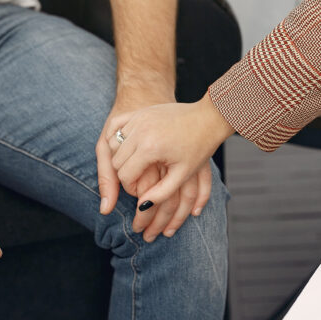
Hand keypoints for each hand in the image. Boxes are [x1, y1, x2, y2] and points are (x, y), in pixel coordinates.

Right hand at [105, 93, 233, 211]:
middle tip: (139, 179)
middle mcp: (140, 131)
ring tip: (138, 165)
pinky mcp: (139, 112)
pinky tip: (130, 148)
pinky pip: (116, 128)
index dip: (132, 188)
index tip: (142, 191)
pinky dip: (118, 140)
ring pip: (113, 145)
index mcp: (150, 148)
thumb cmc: (198, 147)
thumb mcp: (182, 174)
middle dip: (125, 174)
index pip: (125, 175)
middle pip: (116, 162)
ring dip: (121, 158)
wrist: (207, 117)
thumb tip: (142, 207)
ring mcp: (138, 118)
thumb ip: (161, 193)